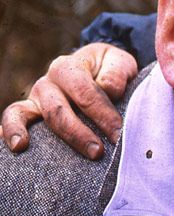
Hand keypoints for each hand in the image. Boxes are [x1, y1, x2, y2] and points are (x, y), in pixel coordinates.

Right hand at [1, 44, 137, 158]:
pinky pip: (12, 120)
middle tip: (97, 152)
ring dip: (30, 135)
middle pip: (57, 110)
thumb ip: (117, 72)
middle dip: (77, 134)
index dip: (102, 115)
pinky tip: (14, 148)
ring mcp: (35, 99)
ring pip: (24, 115)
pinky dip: (8, 132)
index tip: (118, 134)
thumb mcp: (120, 62)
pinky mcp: (29, 113)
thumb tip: (110, 89)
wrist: (96, 69)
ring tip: (25, 148)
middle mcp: (47, 83)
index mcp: (68, 67)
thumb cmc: (110, 69)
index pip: (84, 93)